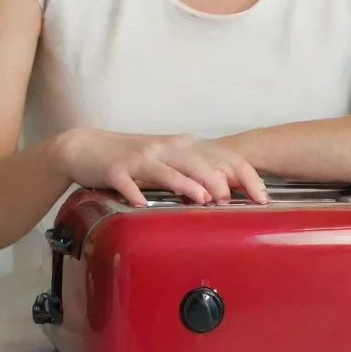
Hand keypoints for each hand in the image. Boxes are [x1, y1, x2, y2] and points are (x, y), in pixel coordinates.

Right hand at [52, 128, 267, 207]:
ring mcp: (141, 158)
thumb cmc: (133, 159)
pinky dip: (135, 193)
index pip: (223, 157)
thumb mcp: (169, 160)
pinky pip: (128, 182)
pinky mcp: (117, 169)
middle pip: (200, 161)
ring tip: (203, 199)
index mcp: (184, 146)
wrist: (86, 147)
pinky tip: (142, 205)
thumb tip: (231, 192)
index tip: (263, 197)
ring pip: (168, 169)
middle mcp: (167, 148)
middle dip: (222, 181)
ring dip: (186, 183)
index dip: (245, 175)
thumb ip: (196, 172)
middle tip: (238, 202)